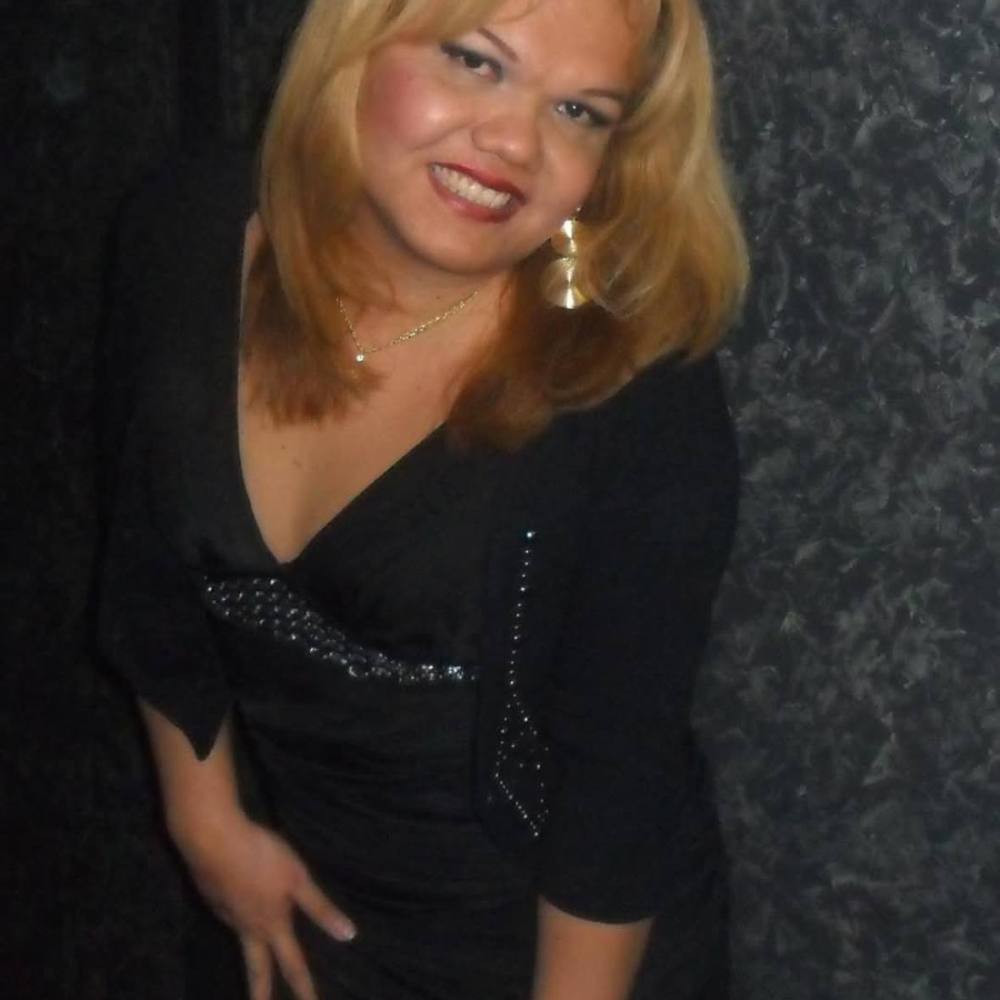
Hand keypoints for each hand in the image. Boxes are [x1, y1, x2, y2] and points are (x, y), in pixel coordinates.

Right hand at [174, 811, 355, 999]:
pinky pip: (229, 915)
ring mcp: (226, 914)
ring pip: (241, 942)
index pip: (293, 966)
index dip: (305, 990)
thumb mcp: (298, 879)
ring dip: (249, 959)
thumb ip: (320, 909)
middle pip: (256, 970)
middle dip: (261, 995)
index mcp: (272, 925)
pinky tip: (239, 903)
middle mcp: (248, 927)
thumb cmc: (261, 857)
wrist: (212, 841)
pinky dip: (236, 918)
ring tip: (256, 962)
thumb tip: (348, 936)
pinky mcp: (213, 898)